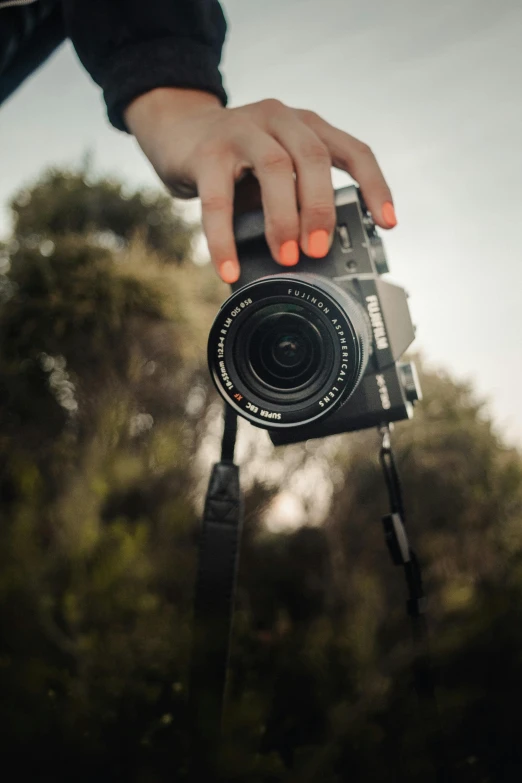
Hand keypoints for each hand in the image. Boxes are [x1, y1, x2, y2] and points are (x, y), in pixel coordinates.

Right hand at [124, 88, 396, 282]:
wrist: (178, 132)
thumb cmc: (236, 162)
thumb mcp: (275, 170)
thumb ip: (295, 198)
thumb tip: (314, 260)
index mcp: (306, 126)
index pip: (353, 150)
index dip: (375, 186)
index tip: (388, 224)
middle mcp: (279, 119)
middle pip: (314, 158)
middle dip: (321, 209)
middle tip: (319, 250)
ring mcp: (242, 129)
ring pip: (274, 168)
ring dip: (283, 219)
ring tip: (285, 258)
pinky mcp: (206, 151)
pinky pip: (218, 200)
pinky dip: (224, 239)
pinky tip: (228, 268)